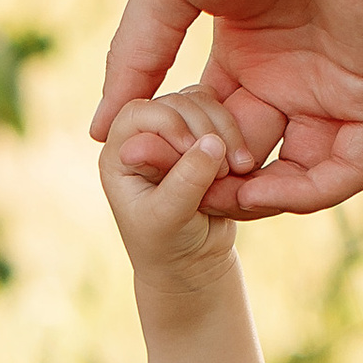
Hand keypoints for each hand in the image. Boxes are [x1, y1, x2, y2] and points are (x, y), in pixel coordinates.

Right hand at [94, 0, 362, 218]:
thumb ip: (133, 56)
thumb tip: (99, 129)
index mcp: (246, 51)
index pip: (206, 126)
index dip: (175, 149)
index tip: (143, 153)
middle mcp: (291, 75)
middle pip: (245, 158)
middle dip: (209, 180)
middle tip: (180, 178)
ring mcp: (334, 87)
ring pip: (298, 175)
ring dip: (257, 198)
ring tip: (220, 191)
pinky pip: (350, 168)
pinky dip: (309, 193)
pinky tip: (264, 186)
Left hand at [99, 89, 241, 287]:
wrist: (191, 260)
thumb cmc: (168, 245)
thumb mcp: (170, 218)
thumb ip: (186, 181)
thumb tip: (212, 143)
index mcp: (120, 155)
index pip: (138, 113)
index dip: (169, 123)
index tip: (192, 150)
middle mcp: (144, 137)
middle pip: (175, 102)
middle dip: (204, 128)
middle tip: (222, 170)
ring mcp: (175, 134)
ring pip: (201, 103)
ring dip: (224, 129)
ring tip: (236, 169)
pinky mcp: (203, 135)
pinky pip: (221, 115)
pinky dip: (235, 133)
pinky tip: (243, 164)